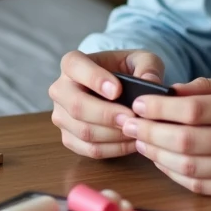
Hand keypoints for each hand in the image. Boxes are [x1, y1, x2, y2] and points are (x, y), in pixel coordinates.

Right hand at [48, 49, 164, 158]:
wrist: (120, 89)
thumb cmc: (128, 70)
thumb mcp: (142, 60)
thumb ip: (147, 67)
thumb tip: (149, 82)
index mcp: (73, 64)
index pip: (74, 66)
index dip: (94, 78)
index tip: (117, 91)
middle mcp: (61, 89)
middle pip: (76, 105)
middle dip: (106, 114)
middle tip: (131, 117)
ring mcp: (61, 116)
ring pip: (83, 131)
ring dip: (113, 134)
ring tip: (137, 130)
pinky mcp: (69, 138)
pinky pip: (88, 149)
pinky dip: (113, 149)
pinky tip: (132, 142)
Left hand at [121, 73, 210, 198]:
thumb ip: (209, 88)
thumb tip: (170, 92)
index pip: (192, 110)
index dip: (159, 108)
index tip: (139, 104)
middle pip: (185, 141)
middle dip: (149, 132)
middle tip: (129, 123)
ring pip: (190, 168)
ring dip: (158, 156)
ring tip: (141, 141)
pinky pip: (203, 186)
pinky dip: (177, 174)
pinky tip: (163, 161)